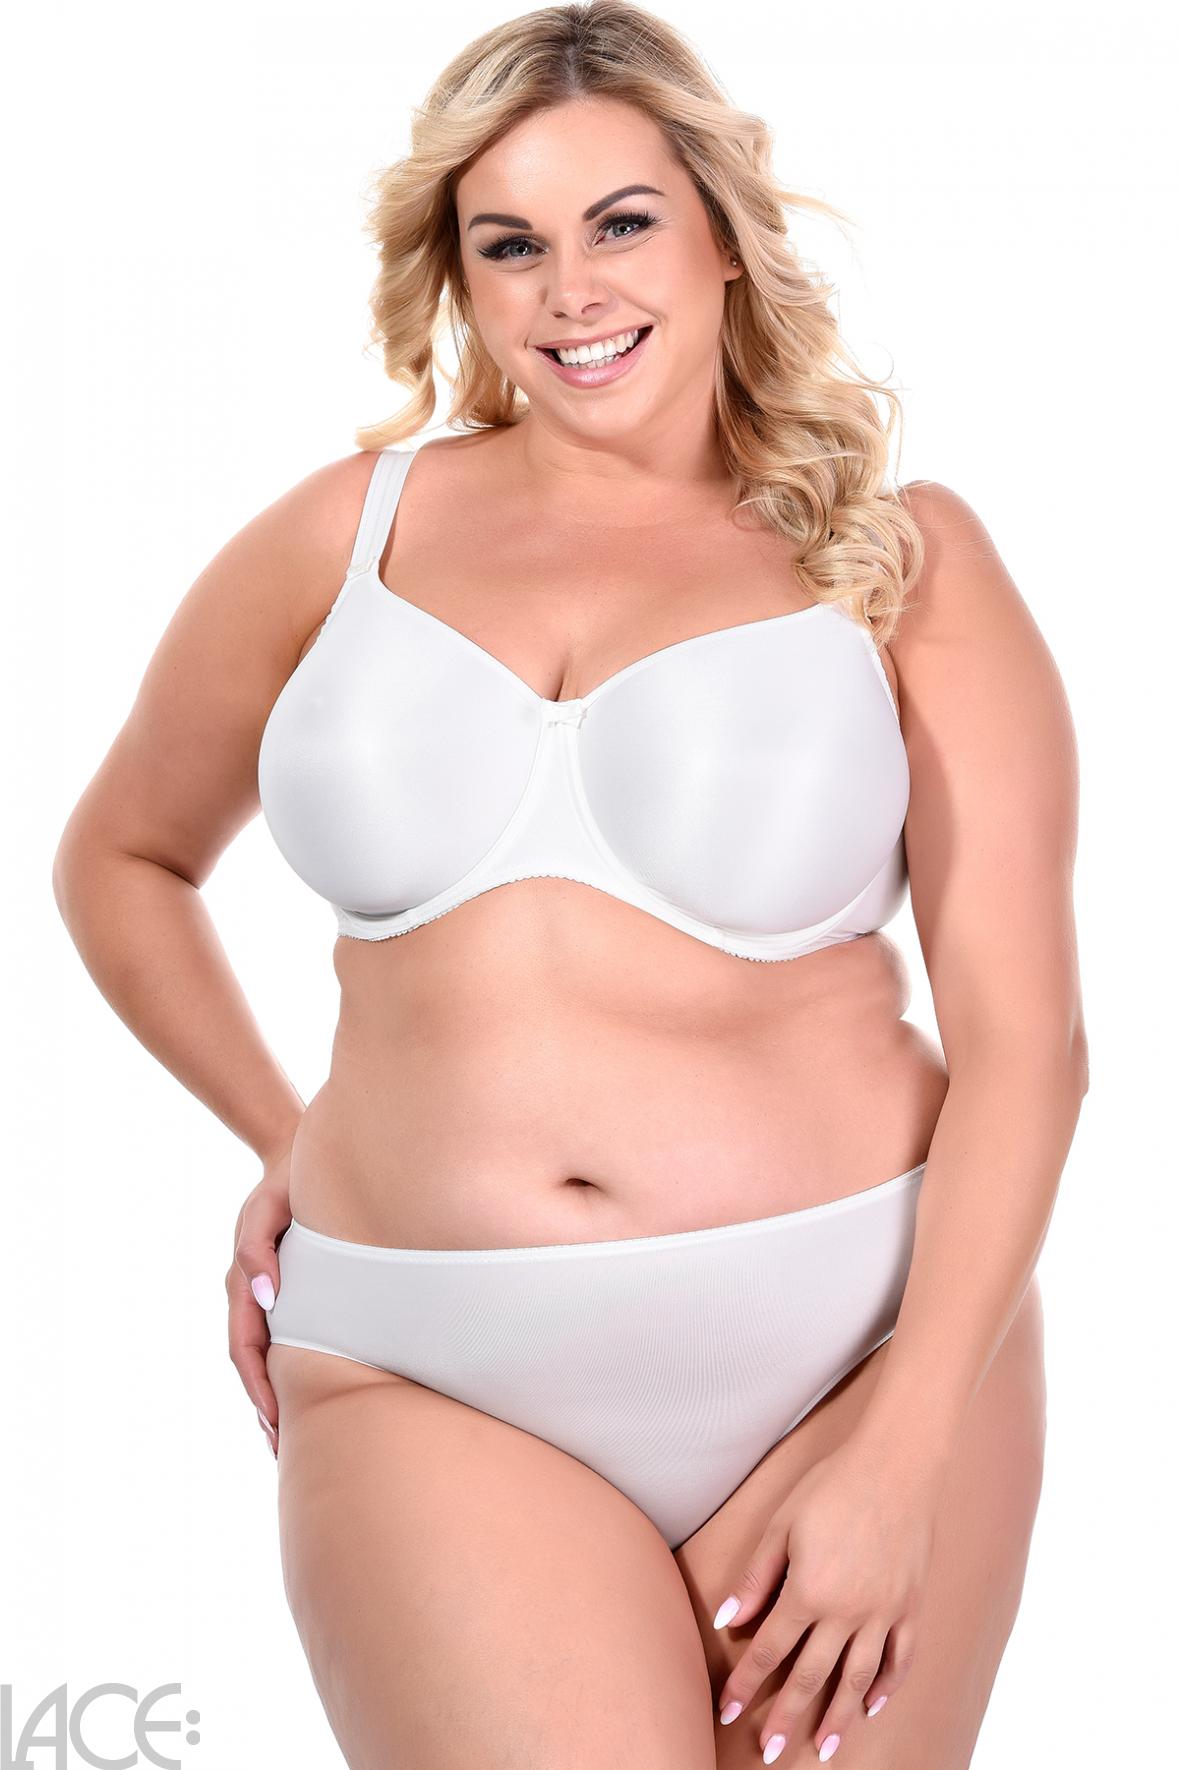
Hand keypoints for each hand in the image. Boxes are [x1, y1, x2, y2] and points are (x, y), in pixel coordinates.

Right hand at [226, 1140, 295, 1459]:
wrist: (294, 1158)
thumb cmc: (284, 1184)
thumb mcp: (266, 1208)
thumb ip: (258, 1248)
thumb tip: (264, 1295)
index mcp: (243, 1281)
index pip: (246, 1348)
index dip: (259, 1386)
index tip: (274, 1421)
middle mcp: (251, 1295)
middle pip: (253, 1364)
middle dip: (266, 1407)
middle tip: (284, 1450)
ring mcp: (267, 1294)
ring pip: (266, 1357)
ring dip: (275, 1397)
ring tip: (291, 1440)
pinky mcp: (287, 1291)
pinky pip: (282, 1339)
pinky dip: (288, 1371)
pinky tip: (306, 1394)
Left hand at [711, 1436, 939, 1762]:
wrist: (895, 1466)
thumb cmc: (832, 1487)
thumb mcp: (782, 1526)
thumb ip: (755, 1578)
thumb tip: (728, 1620)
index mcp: (808, 1592)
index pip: (769, 1651)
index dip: (746, 1684)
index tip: (727, 1711)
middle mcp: (846, 1612)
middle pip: (811, 1676)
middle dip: (786, 1717)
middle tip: (770, 1751)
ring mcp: (883, 1613)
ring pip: (857, 1679)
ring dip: (837, 1717)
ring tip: (824, 1748)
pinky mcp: (909, 1606)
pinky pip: (900, 1658)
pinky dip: (887, 1686)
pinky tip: (873, 1705)